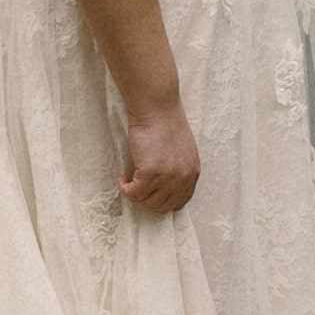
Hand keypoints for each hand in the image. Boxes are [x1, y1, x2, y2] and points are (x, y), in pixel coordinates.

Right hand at [117, 99, 201, 214]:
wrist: (157, 108)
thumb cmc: (166, 123)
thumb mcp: (182, 151)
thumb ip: (178, 170)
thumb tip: (164, 187)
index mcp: (192, 173)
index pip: (179, 202)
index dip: (161, 201)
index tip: (149, 193)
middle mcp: (183, 178)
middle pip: (162, 206)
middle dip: (146, 200)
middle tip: (135, 188)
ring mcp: (168, 177)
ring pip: (147, 202)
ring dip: (135, 194)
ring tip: (129, 181)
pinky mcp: (151, 173)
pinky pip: (134, 193)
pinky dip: (125, 189)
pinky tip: (122, 179)